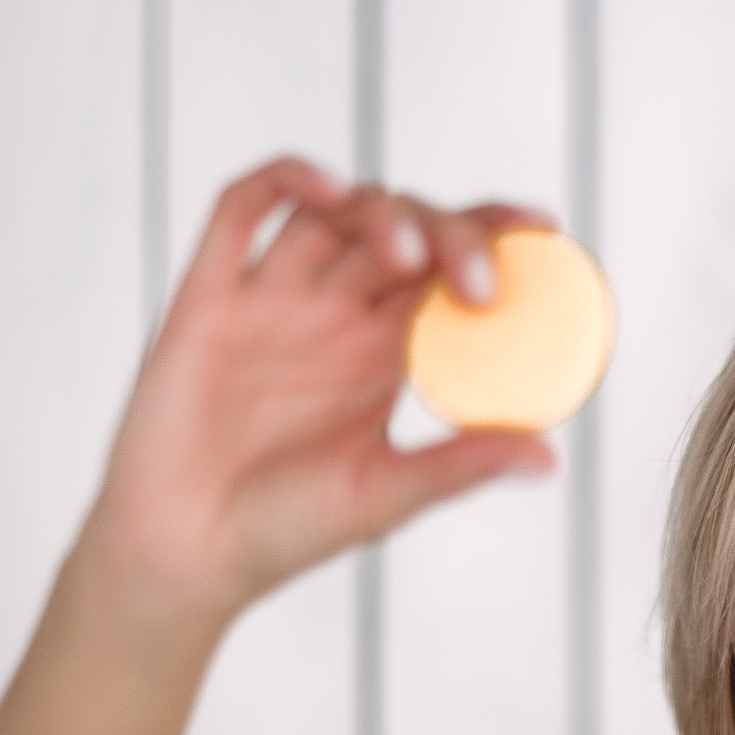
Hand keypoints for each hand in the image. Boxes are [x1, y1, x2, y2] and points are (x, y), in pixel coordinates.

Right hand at [80, 156, 559, 634]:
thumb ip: (459, 466)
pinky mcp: (208, 294)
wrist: (184, 554)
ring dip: (382, 211)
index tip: (544, 229)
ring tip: (410, 255)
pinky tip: (331, 192)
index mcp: (385, 353)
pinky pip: (242, 209)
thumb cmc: (283, 532)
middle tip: (479, 279)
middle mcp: (334, 313)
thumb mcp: (384, 496)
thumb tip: (551, 456)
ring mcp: (272, 298)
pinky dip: (288, 180)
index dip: (497, 235)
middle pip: (404, 228)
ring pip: (336, 211)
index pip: (450, 268)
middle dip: (451, 232)